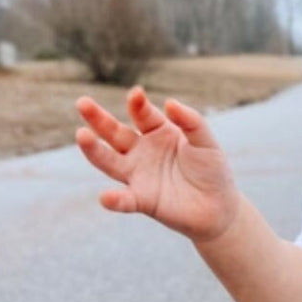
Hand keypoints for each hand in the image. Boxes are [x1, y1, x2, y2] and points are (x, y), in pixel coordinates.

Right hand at [75, 87, 240, 242]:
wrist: (219, 206)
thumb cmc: (212, 170)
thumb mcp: (206, 142)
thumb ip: (191, 122)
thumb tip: (170, 103)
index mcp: (158, 132)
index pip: (142, 114)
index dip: (138, 104)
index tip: (136, 94)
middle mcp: (141, 151)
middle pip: (115, 132)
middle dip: (98, 118)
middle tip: (83, 103)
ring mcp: (138, 175)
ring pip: (109, 161)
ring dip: (94, 150)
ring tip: (81, 135)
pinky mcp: (143, 200)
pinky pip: (125, 200)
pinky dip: (115, 200)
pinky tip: (106, 197)